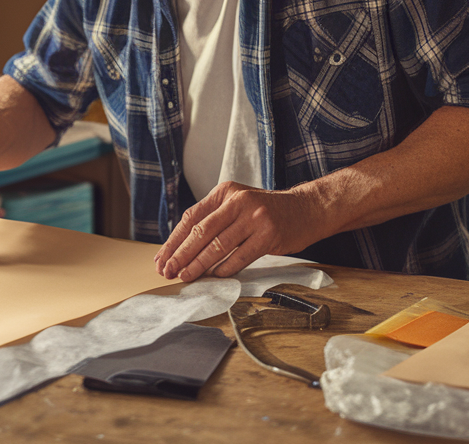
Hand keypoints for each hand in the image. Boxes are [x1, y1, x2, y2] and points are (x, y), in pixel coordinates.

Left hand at [153, 182, 322, 281]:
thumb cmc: (266, 211)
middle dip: (181, 254)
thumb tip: (182, 247)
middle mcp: (238, 201)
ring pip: (218, 245)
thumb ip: (214, 219)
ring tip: (186, 276)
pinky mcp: (270, 234)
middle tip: (168, 271)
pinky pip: (241, 256)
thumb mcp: (238, 204)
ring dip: (199, 264)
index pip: (192, 218)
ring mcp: (255, 217)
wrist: (307, 208)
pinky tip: (215, 276)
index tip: (162, 258)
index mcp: (224, 192)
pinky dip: (225, 268)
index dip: (174, 241)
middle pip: (201, 231)